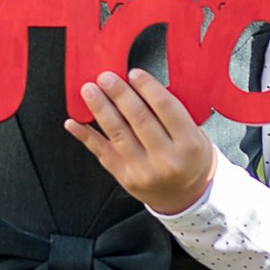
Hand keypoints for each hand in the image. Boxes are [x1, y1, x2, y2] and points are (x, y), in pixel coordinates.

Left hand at [66, 64, 215, 214]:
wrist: (186, 196)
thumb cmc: (189, 158)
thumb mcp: (195, 134)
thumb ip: (172, 113)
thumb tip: (140, 86)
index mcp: (189, 143)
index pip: (165, 107)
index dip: (147, 87)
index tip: (133, 73)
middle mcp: (167, 158)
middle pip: (139, 118)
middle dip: (119, 94)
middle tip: (105, 77)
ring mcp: (144, 170)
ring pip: (118, 133)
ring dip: (100, 108)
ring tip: (89, 91)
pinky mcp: (125, 178)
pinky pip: (102, 152)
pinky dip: (85, 136)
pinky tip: (74, 122)